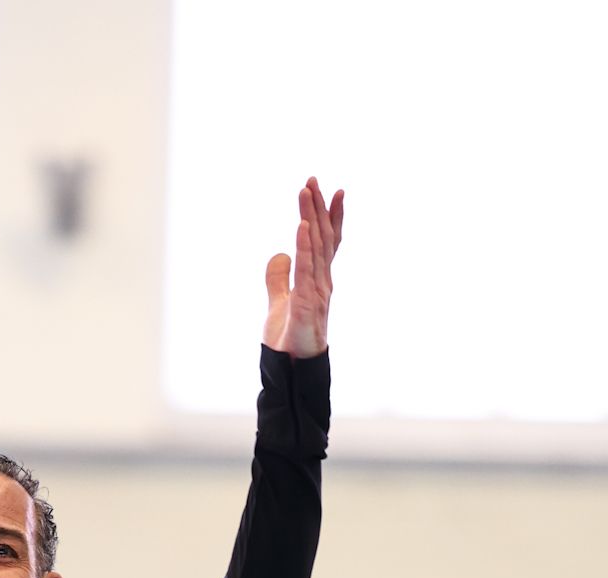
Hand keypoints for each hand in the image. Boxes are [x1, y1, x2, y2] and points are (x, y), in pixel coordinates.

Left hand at [264, 178, 342, 358]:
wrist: (292, 368)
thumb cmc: (289, 338)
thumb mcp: (279, 301)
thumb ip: (279, 278)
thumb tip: (279, 254)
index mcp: (317, 279)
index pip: (325, 242)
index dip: (328, 216)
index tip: (329, 191)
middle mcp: (321, 281)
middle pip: (321, 237)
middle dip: (318, 208)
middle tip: (312, 180)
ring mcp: (316, 291)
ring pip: (315, 247)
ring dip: (310, 218)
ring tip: (306, 192)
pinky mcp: (305, 303)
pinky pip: (306, 269)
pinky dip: (304, 246)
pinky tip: (302, 226)